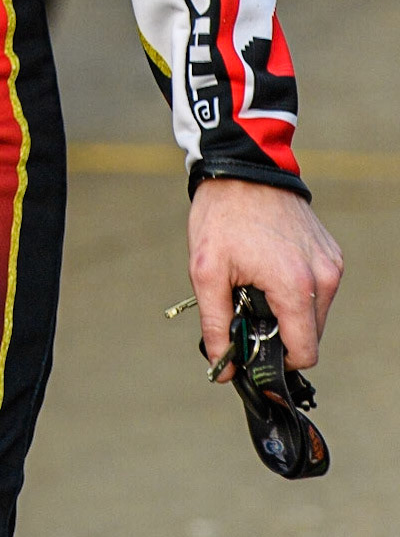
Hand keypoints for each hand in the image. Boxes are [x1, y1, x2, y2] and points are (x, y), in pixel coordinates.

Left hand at [187, 177, 342, 380]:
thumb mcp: (205, 272)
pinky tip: (268, 267)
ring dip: (286, 311)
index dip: (277, 363)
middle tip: (245, 307)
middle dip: (278, 333)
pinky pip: (317, 289)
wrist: (241, 166)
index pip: (304, 354)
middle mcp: (322, 277)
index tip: (253, 351)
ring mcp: (330, 263)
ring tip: (255, 283)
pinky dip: (295, 290)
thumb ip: (216, 325)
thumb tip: (223, 370)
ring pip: (313, 315)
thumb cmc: (222, 214)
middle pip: (308, 336)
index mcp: (295, 286)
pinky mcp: (330, 253)